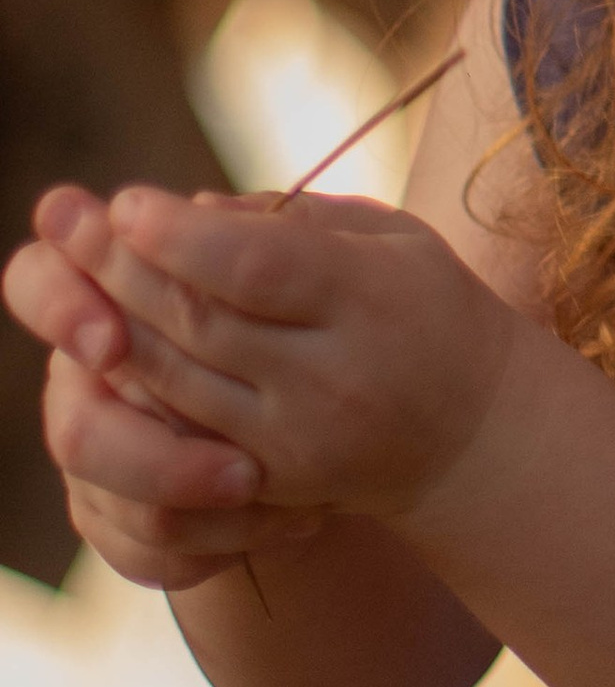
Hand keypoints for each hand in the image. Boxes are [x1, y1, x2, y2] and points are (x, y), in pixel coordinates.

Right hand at [6, 194, 317, 590]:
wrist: (351, 408)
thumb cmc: (316, 305)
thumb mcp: (301, 262)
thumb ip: (250, 242)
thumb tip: (206, 216)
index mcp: (110, 296)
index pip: (38, 282)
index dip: (59, 307)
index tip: (110, 342)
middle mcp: (90, 382)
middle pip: (76, 431)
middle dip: (154, 458)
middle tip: (242, 472)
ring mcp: (102, 458)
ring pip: (117, 506)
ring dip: (199, 508)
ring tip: (280, 499)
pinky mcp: (127, 519)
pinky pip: (147, 554)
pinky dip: (216, 548)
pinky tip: (289, 528)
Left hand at [13, 182, 520, 535]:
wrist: (474, 432)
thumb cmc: (424, 306)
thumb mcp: (391, 239)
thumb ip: (296, 219)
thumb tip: (192, 211)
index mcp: (373, 302)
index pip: (256, 268)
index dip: (179, 237)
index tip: (125, 201)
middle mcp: (335, 379)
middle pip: (199, 322)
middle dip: (121, 267)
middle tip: (67, 220)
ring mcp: (301, 441)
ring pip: (176, 382)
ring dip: (113, 323)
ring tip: (73, 271)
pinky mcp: (277, 484)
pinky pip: (183, 434)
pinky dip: (136, 388)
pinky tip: (106, 343)